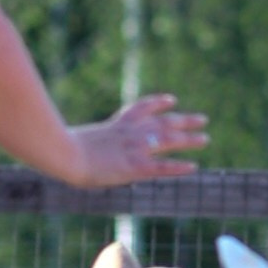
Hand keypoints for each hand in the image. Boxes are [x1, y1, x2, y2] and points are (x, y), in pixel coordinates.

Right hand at [65, 94, 208, 186]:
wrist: (64, 152)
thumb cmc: (61, 146)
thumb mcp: (78, 140)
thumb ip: (88, 143)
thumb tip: (77, 147)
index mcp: (117, 124)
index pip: (142, 108)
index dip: (159, 103)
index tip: (171, 100)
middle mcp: (131, 132)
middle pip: (164, 122)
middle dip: (184, 120)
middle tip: (203, 119)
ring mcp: (135, 149)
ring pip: (169, 141)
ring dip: (190, 139)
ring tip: (206, 139)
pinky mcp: (135, 166)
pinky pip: (163, 167)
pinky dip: (179, 167)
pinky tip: (194, 166)